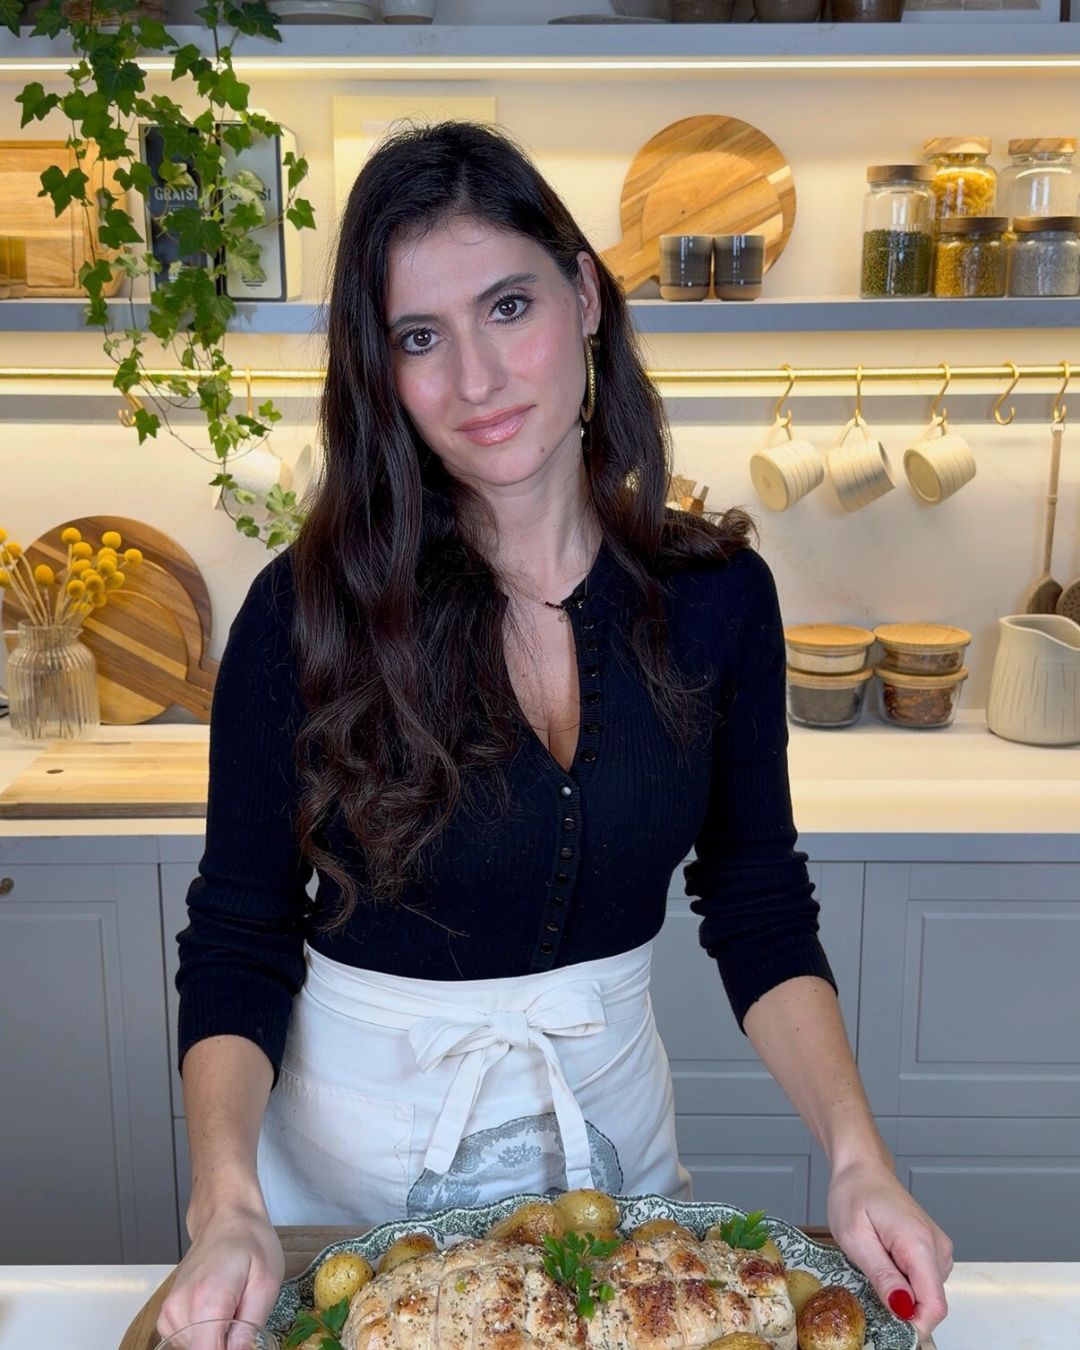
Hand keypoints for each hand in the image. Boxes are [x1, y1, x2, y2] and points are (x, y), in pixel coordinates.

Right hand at [157, 1199, 284, 1338]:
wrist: (225, 1216)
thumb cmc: (250, 1242)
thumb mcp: (266, 1282)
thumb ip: (251, 1326)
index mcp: (206, 1299)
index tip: (243, 1340)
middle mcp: (178, 1308)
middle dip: (226, 1345)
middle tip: (244, 1319)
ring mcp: (168, 1312)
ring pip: (195, 1348)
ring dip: (217, 1339)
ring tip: (233, 1308)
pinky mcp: (167, 1314)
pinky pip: (186, 1341)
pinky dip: (205, 1334)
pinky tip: (219, 1311)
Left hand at [827, 1154, 953, 1341]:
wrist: (862, 1167)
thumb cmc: (854, 1194)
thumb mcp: (855, 1237)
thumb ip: (882, 1275)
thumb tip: (903, 1311)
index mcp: (919, 1244)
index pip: (934, 1305)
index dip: (913, 1325)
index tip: (887, 1327)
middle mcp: (938, 1247)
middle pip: (930, 1302)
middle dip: (902, 1309)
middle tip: (868, 1290)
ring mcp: (938, 1248)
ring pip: (926, 1294)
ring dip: (901, 1294)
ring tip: (873, 1268)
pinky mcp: (933, 1249)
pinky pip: (923, 1280)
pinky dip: (904, 1282)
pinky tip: (884, 1262)